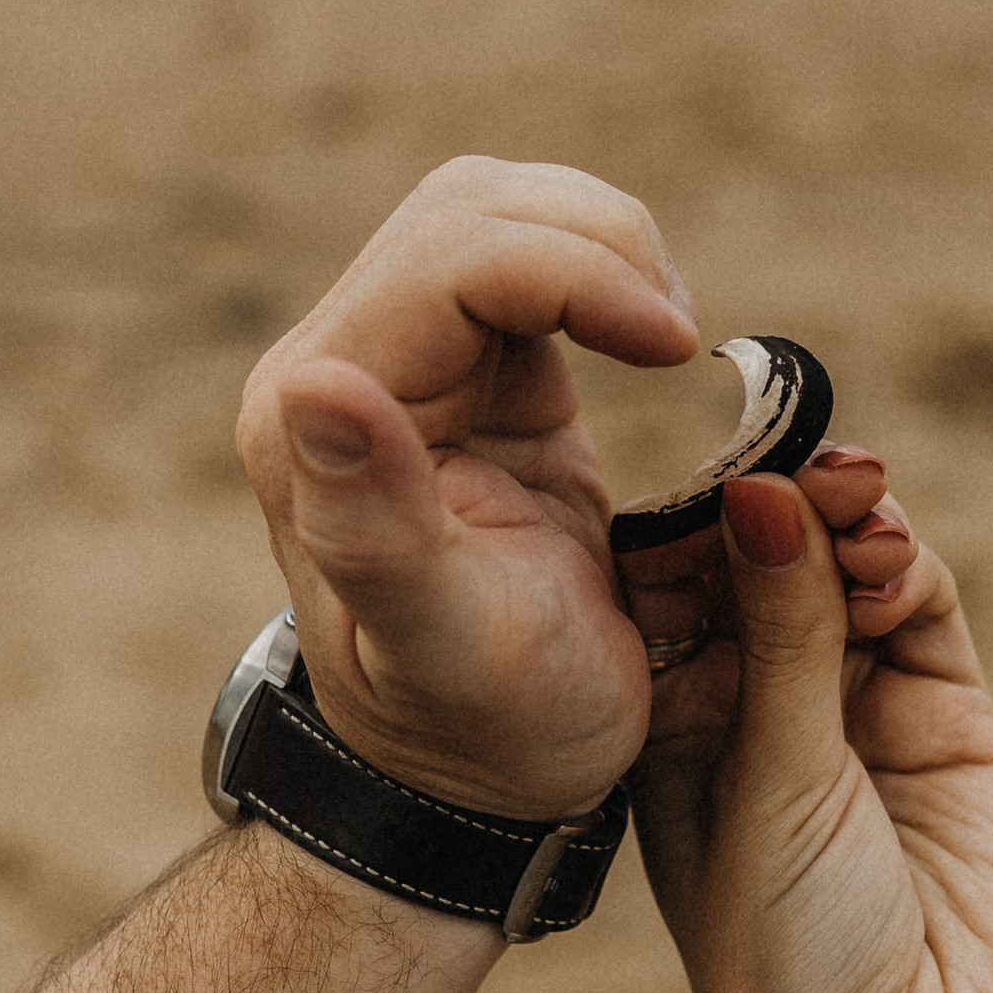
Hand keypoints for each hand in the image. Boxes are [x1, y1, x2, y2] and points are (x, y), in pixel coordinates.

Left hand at [236, 159, 697, 817]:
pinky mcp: (464, 379)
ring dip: (602, 248)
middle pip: (472, 210)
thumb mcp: (446, 644)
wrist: (480, 782)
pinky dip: (604, 276)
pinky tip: (651, 345)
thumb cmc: (480, 733)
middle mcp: (335, 372)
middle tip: (679, 342)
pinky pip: (529, 264)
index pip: (454, 260)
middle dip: (596, 243)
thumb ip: (374, 523)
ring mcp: (397, 369)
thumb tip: (313, 383)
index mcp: (313, 416)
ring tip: (671, 342)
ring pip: (501, 216)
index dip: (580, 269)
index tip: (678, 345)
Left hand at [626, 453, 992, 992]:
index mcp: (675, 720)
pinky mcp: (946, 726)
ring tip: (852, 493)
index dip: (703, 509)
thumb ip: (780, 631)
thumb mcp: (765, 775)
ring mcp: (857, 712)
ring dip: (852, 525)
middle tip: (801, 449)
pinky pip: (925, 619)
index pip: (686, 580)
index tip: (710, 446)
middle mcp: (761, 705)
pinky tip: (887, 548)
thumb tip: (765, 489)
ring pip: (854, 576)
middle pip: (776, 561)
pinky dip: (909, 572)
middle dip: (788, 499)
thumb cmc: (780, 950)